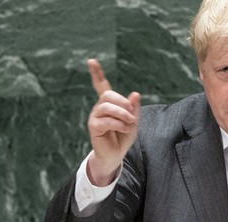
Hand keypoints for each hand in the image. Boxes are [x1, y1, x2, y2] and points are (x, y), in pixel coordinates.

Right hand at [86, 59, 139, 185]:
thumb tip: (135, 93)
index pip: (101, 85)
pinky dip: (118, 124)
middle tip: (131, 113)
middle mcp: (100, 107)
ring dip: (122, 114)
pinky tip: (124, 129)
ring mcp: (95, 116)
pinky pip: (105, 120)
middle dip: (122, 102)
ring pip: (106, 107)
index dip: (96, 73)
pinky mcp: (93, 127)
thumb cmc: (123, 136)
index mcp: (109, 104)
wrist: (116, 154)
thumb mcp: (133, 121)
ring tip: (129, 122)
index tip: (91, 61)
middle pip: (107, 95)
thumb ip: (134, 108)